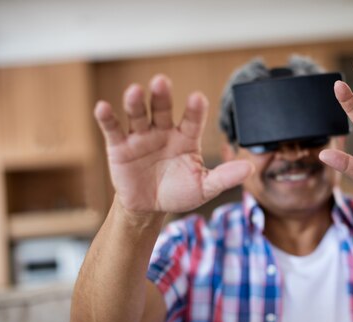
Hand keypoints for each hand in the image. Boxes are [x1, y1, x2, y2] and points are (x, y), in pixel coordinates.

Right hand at [94, 75, 252, 213]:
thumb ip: (225, 177)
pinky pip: (113, 130)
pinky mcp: (119, 147)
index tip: (197, 98)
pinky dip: (107, 118)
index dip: (195, 110)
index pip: (192, 120)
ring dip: (135, 102)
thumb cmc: (179, 191)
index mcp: (186, 138)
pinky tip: (103, 107)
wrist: (150, 207)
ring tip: (134, 91)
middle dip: (162, 96)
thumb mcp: (204, 187)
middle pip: (162, 109)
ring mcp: (141, 137)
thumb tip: (250, 168)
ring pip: (138, 115)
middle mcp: (163, 131)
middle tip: (161, 82)